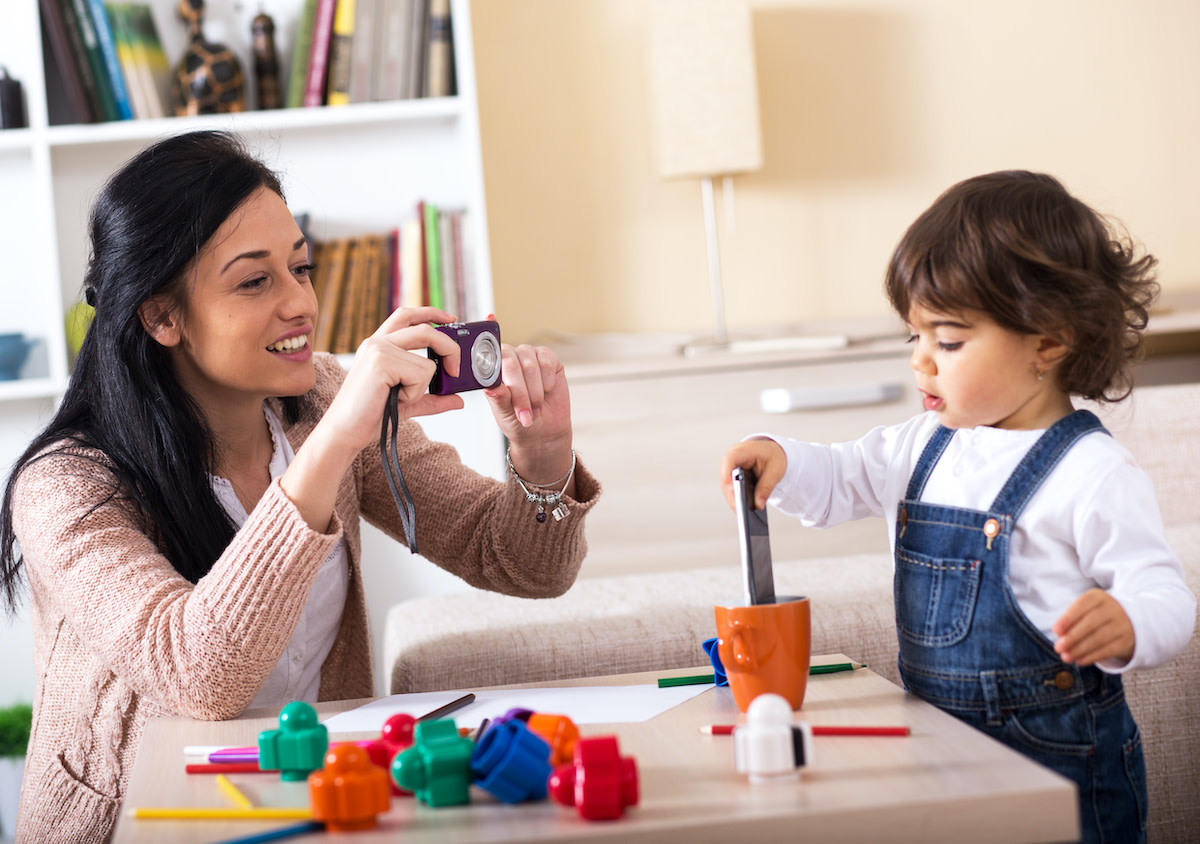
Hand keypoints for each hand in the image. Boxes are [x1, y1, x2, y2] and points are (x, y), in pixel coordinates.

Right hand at [319, 307, 466, 456]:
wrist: (345, 432)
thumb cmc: (369, 416)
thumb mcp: (407, 403)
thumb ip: (432, 399)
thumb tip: (458, 400)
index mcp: (379, 345)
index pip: (407, 315)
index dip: (431, 313)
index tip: (451, 319)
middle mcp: (377, 342)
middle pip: (425, 330)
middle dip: (450, 349)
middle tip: (455, 371)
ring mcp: (378, 350)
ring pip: (427, 363)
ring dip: (420, 388)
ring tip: (398, 397)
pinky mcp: (381, 362)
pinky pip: (421, 375)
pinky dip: (414, 394)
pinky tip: (394, 399)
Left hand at [484, 322, 573, 485]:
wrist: (543, 435)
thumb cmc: (517, 425)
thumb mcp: (504, 416)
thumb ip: (498, 399)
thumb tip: (492, 387)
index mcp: (490, 367)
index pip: (487, 347)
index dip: (488, 331)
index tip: (489, 318)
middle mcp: (508, 358)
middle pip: (509, 358)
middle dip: (519, 388)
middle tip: (524, 414)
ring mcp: (529, 357)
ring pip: (530, 362)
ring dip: (534, 391)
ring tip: (534, 412)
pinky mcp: (551, 361)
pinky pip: (549, 362)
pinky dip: (548, 382)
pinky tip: (547, 395)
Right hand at [719, 439, 786, 510]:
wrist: (773, 452)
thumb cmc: (774, 456)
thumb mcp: (775, 471)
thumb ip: (766, 487)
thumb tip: (758, 504)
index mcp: (741, 451)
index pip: (729, 460)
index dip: (728, 476)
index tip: (733, 491)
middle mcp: (731, 459)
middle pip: (726, 478)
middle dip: (732, 495)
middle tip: (740, 511)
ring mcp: (729, 468)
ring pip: (726, 487)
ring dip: (733, 499)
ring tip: (742, 514)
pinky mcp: (731, 477)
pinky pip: (731, 489)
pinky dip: (736, 498)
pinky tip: (743, 509)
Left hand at [1052, 588, 1135, 666]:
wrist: (1126, 618)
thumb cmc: (1095, 613)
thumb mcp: (1084, 610)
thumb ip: (1071, 620)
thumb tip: (1060, 636)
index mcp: (1098, 597)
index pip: (1082, 605)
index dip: (1068, 618)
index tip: (1055, 630)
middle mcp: (1113, 609)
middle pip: (1090, 624)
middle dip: (1072, 637)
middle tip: (1058, 648)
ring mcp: (1122, 625)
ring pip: (1099, 639)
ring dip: (1080, 650)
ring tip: (1066, 657)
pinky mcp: (1126, 641)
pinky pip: (1108, 650)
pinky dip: (1092, 657)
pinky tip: (1079, 660)